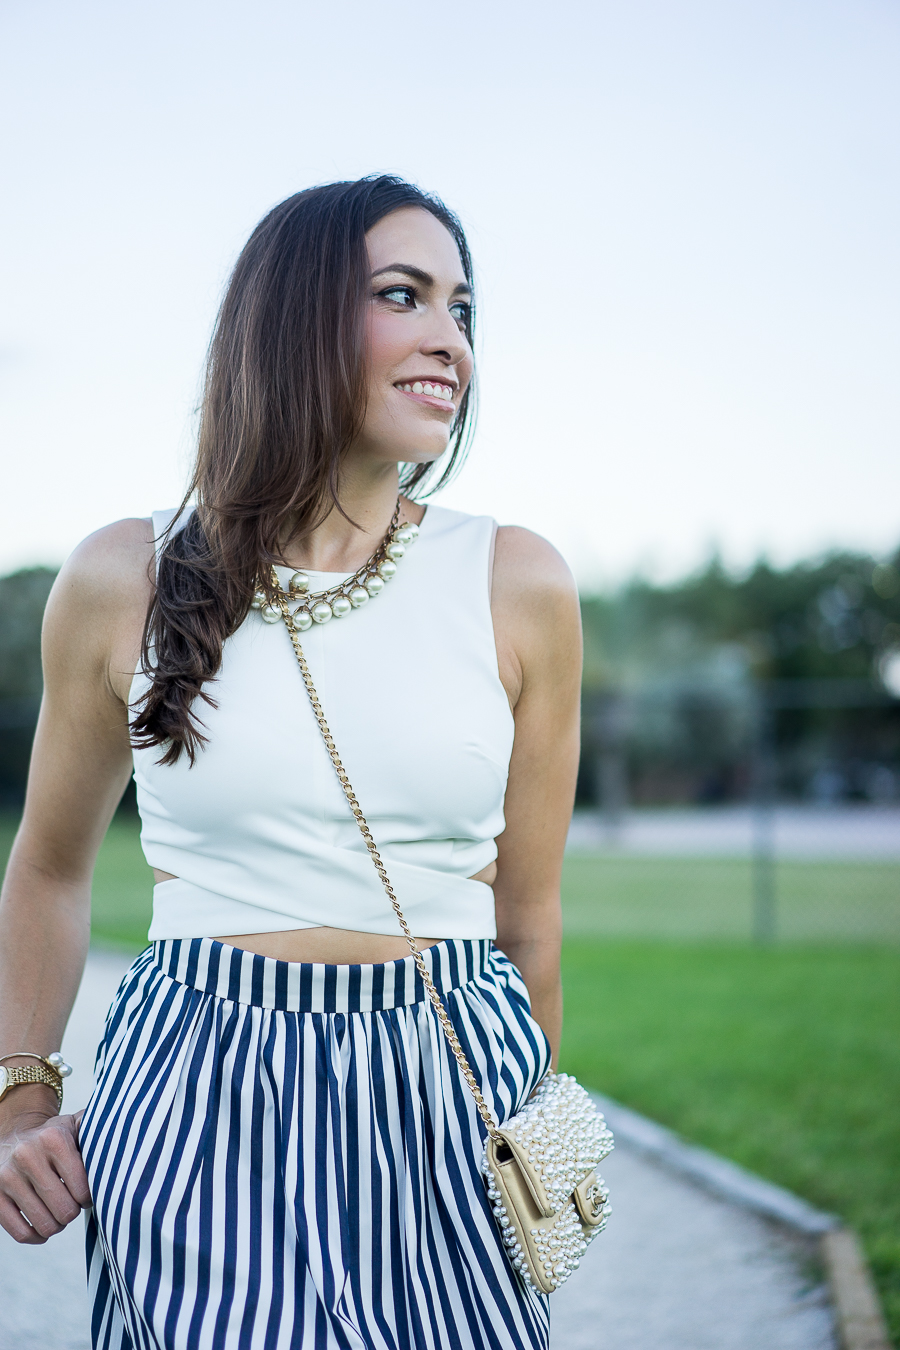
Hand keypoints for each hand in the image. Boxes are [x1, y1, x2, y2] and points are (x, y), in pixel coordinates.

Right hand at [0, 1105, 90, 1242]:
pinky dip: (37, 1237)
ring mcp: (7, 1178)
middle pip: (65, 1210)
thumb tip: (130, 1142)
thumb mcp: (76, 1125)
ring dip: (58, 1225)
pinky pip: (21, 1233)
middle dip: (74, 1212)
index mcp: (53, 1139)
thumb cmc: (55, 1136)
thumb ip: (100, 1131)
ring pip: (45, 1225)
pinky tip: (44, 1227)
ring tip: (60, 1212)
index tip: (89, 1191)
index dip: (91, 1197)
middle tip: (74, 1203)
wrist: (14, 1136)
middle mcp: (27, 1156)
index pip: (83, 1188)